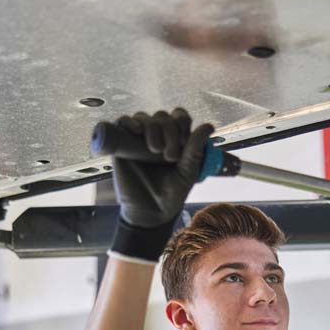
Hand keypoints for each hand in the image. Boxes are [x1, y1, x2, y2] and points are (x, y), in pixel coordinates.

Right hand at [112, 109, 213, 228]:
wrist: (150, 213)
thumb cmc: (171, 194)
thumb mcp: (187, 172)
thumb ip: (195, 150)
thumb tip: (209, 126)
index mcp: (175, 139)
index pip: (179, 117)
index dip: (181, 124)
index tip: (183, 144)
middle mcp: (157, 136)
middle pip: (162, 116)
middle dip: (168, 130)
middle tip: (169, 155)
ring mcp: (138, 139)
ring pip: (143, 117)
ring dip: (151, 127)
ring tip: (154, 148)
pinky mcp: (121, 145)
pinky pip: (122, 123)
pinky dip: (127, 121)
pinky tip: (134, 130)